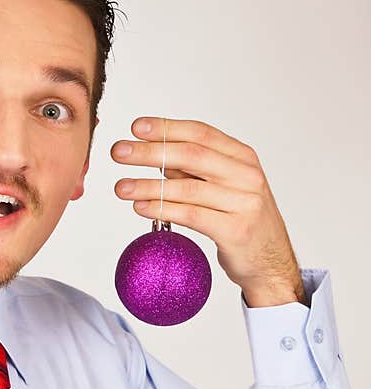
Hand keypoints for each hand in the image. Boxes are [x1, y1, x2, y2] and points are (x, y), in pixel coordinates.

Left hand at [111, 117, 305, 307]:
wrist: (271, 261)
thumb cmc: (239, 219)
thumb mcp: (221, 185)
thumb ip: (191, 169)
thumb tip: (149, 151)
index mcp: (242, 157)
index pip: (200, 133)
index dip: (166, 128)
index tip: (135, 127)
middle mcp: (246, 175)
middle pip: (191, 155)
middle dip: (150, 152)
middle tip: (119, 152)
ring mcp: (245, 202)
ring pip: (187, 187)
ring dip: (148, 186)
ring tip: (121, 187)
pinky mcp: (236, 230)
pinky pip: (191, 215)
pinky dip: (161, 209)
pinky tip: (140, 207)